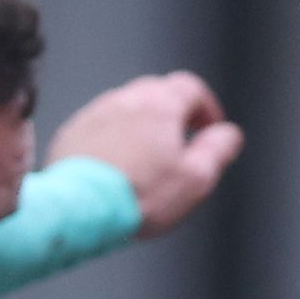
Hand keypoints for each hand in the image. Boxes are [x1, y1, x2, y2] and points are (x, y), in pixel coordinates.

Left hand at [51, 72, 241, 235]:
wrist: (79, 211)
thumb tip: (228, 134)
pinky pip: (98, 127)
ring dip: (140, 124)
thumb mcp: (196, 178)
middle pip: (156, 92)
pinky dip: (112, 137)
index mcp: (160, 104)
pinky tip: (115, 165)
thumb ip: (218, 150)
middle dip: (173, 111)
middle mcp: (125, 99)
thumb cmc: (139, 196)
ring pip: (125, 108)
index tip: (210, 128)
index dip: (206, 106)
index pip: (191, 87)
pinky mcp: (70, 134)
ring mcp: (93, 114)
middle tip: (180, 139)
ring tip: (146, 156)